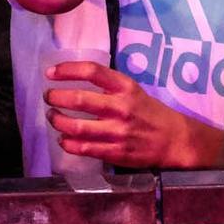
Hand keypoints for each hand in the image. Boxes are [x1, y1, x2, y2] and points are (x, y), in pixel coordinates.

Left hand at [43, 61, 208, 167]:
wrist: (174, 140)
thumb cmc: (150, 112)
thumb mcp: (133, 90)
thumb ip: (109, 86)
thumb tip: (75, 81)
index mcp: (125, 87)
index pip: (92, 71)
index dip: (67, 70)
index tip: (50, 72)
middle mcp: (121, 107)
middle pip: (79, 100)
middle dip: (56, 98)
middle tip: (48, 97)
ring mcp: (118, 132)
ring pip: (77, 127)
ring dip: (58, 121)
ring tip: (52, 117)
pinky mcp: (116, 152)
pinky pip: (84, 148)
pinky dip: (68, 143)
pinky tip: (64, 139)